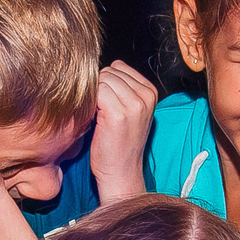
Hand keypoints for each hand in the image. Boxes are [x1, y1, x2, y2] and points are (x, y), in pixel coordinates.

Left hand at [88, 60, 157, 197]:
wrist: (121, 172)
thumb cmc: (118, 143)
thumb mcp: (129, 110)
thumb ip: (122, 87)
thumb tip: (99, 67)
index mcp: (150, 92)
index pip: (118, 67)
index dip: (105, 84)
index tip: (106, 104)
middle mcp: (146, 96)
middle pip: (108, 72)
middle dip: (98, 88)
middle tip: (99, 112)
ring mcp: (134, 104)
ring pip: (101, 80)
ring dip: (92, 96)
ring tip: (97, 116)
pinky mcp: (119, 114)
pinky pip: (96, 92)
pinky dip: (89, 103)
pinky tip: (93, 120)